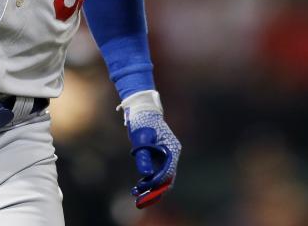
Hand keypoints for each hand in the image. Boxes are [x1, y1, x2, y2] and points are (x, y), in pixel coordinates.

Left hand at [121, 90, 180, 208]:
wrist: (142, 108)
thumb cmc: (142, 120)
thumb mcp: (141, 138)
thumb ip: (144, 156)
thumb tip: (145, 174)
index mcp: (171, 149)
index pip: (167, 172)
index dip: (156, 182)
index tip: (145, 190)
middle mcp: (171, 154)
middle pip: (167, 177)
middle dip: (154, 189)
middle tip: (141, 199)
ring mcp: (166, 155)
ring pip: (162, 176)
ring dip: (151, 186)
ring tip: (136, 193)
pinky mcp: (158, 156)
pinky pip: (157, 171)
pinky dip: (149, 179)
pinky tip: (138, 186)